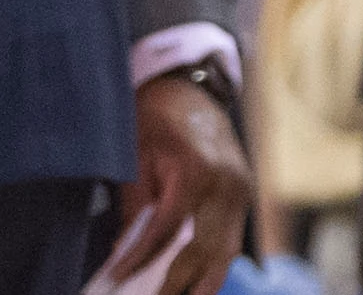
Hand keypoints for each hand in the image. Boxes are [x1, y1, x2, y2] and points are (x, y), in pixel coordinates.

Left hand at [112, 72, 249, 294]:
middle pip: (204, 250)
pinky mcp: (245, 193)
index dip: (140, 259)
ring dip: (204, 283)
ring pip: (226, 251)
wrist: (188, 86)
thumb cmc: (155, 117)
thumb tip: (126, 252)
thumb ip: (136, 207)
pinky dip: (214, 263)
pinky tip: (195, 281)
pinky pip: (232, 238)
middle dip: (176, 283)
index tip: (118, 278)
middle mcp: (225, 183)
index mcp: (195, 169)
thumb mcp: (136, 157)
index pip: (167, 230)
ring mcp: (241, 189)